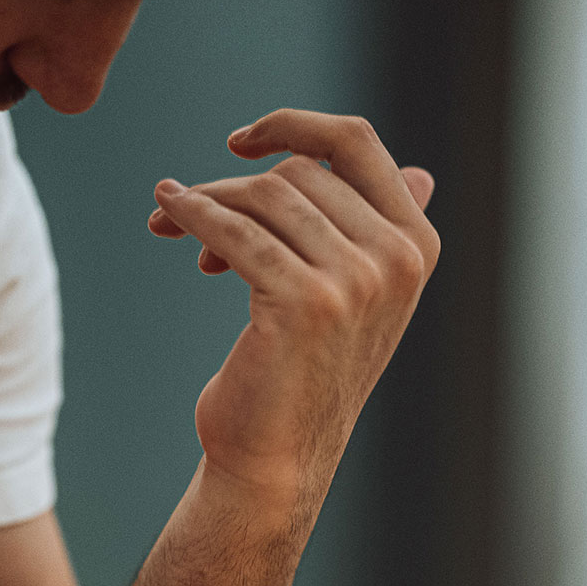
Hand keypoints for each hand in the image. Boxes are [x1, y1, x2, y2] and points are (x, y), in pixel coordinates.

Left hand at [146, 109, 439, 504]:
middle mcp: (397, 259)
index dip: (296, 125)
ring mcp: (357, 280)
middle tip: (186, 212)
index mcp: (416, 246)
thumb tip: (421, 172)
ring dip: (209, 202)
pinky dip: (193, 214)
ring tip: (174, 229)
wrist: (275, 460)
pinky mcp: (305, 302)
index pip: (358, 145)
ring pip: (266, 196)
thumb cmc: (301, 376)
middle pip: (299, 171)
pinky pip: (237, 231)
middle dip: (234, 184)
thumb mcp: (355, 298)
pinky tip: (166, 214)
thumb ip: (380, 234)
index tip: (240, 141)